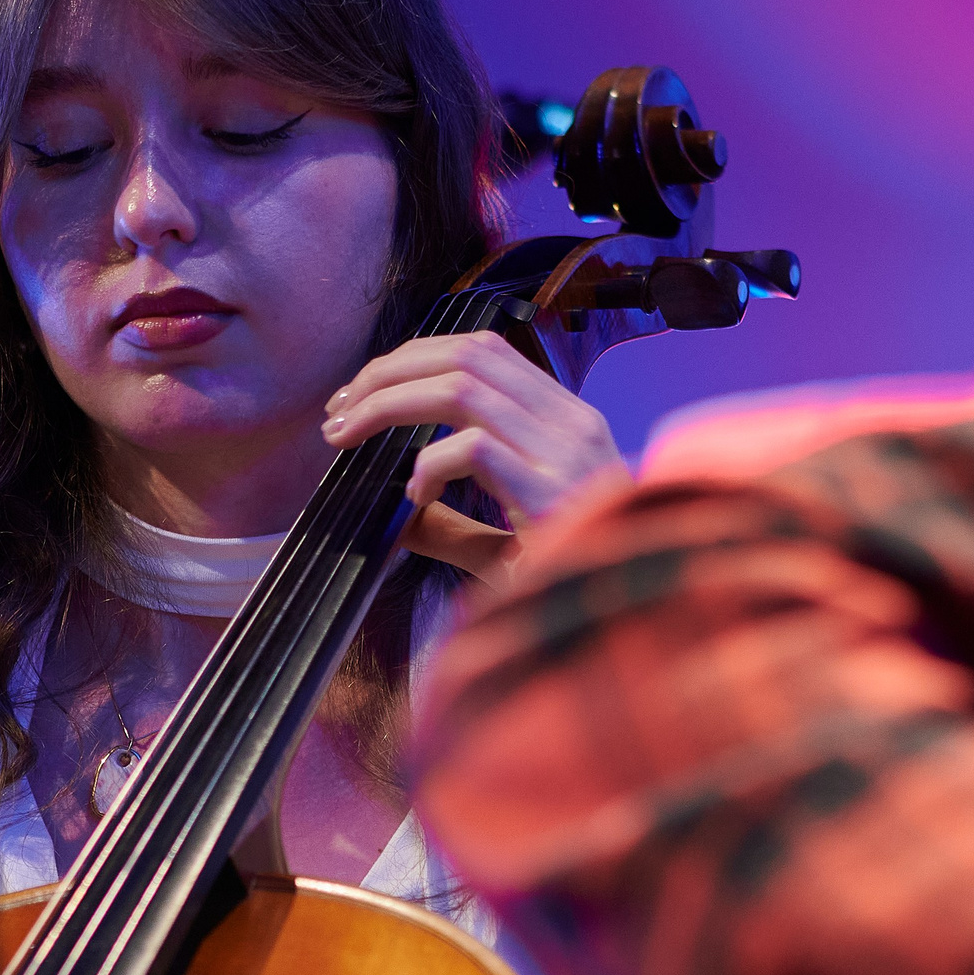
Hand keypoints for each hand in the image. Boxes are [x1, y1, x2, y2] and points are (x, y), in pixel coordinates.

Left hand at [321, 330, 627, 585]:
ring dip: (388, 404)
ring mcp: (565, 454)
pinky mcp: (552, 493)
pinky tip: (414, 496)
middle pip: (465, 354)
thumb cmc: (573, 581)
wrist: (635, 623)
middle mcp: (571, 424)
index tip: (362, 394)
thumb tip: (398, 514)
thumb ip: (455, 525)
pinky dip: (429, 464)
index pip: (483, 351)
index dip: (413, 359)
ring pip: (461, 387)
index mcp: (566, 421)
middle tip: (338, 412)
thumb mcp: (509, 542)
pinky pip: (474, 448)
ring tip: (347, 434)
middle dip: (388, 372)